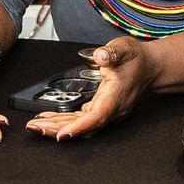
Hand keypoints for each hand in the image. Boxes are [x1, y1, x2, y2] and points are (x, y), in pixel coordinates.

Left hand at [26, 38, 152, 139]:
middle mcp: (113, 110)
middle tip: (34, 128)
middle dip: (58, 130)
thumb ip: (112, 52)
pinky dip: (65, 123)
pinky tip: (49, 119)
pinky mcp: (102, 111)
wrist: (149, 67)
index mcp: (117, 96)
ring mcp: (108, 113)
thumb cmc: (136, 58)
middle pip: (85, 127)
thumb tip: (100, 56)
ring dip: (58, 128)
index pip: (98, 116)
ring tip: (36, 126)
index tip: (61, 135)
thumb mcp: (124, 48)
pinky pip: (82, 122)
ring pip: (82, 128)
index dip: (78, 127)